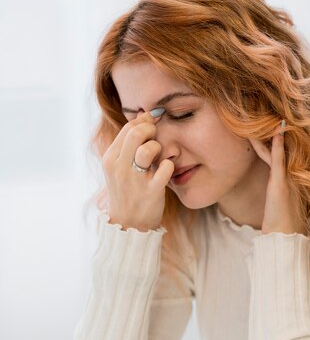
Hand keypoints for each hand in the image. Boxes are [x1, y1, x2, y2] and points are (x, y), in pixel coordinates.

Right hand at [102, 112, 173, 231]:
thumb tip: (144, 116)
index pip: (128, 128)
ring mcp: (135, 180)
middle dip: (152, 131)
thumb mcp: (119, 167)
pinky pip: (165, 168)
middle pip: (137, 133)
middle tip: (156, 139)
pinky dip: (169, 165)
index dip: (144, 123)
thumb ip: (128, 143)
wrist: (128, 224)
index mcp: (110, 158)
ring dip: (159, 148)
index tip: (152, 128)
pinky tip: (166, 169)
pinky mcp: (151, 192)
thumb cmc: (127, 190)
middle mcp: (119, 168)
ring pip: (149, 149)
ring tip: (159, 157)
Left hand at [249, 122, 305, 235]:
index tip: (276, 120)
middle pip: (284, 147)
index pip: (283, 152)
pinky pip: (278, 160)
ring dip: (274, 132)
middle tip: (272, 110)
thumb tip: (280, 191)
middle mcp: (292, 174)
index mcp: (291, 177)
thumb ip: (283, 193)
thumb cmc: (284, 224)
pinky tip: (276, 131)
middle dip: (278, 129)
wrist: (285, 238)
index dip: (279, 137)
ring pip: (280, 150)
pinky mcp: (281, 183)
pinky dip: (277, 146)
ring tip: (270, 114)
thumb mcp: (283, 204)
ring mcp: (288, 178)